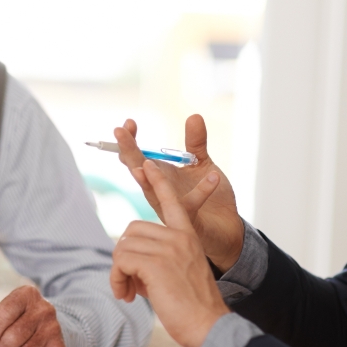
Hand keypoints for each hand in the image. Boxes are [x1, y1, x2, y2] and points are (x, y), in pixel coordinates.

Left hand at [111, 160, 230, 346]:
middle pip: (132, 231)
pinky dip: (117, 279)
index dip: (157, 183)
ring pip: (123, 246)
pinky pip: (121, 261)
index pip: (171, 201)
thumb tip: (130, 263)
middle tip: (129, 284)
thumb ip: (159, 260)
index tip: (146, 165)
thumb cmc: (193, 308)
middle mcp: (179, 237)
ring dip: (118, 272)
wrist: (209, 326)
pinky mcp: (156, 263)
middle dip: (124, 258)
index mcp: (188, 236)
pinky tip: (127, 296)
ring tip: (128, 293)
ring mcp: (168, 248)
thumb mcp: (179, 275)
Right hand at [114, 115, 243, 269]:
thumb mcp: (202, 165)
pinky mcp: (188, 222)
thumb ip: (196, 143)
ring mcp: (171, 208)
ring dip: (148, 178)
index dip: (130, 141)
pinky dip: (202, 190)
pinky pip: (191, 205)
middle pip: (137, 171)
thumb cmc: (211, 199)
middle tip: (119, 132)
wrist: (227, 230)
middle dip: (128, 152)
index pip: (138, 158)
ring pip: (153, 193)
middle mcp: (160, 193)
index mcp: (160, 177)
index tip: (128, 122)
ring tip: (145, 162)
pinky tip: (213, 175)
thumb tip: (193, 116)